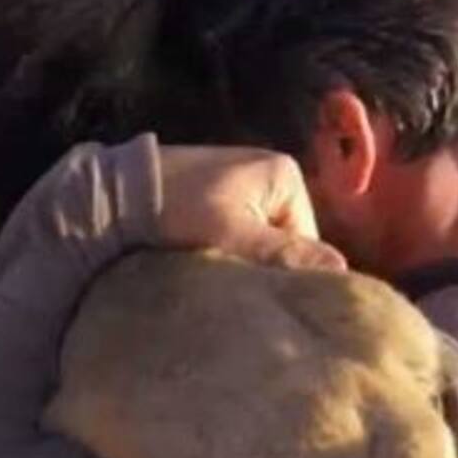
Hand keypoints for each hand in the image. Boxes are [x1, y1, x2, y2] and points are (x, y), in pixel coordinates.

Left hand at [155, 147, 345, 271]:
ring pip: (262, 233)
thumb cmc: (178, 209)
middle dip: (263, 261)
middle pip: (285, 235)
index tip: (253, 287)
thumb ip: (285, 252)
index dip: (284, 270)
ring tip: (217, 270)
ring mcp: (247, 177)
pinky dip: (228, 243)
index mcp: (286, 174)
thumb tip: (342, 271)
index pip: (306, 238)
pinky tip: (207, 254)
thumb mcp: (233, 234)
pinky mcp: (222, 188)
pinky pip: (242, 224)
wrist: (115, 192)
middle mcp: (274, 169)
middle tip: (234, 282)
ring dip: (243, 254)